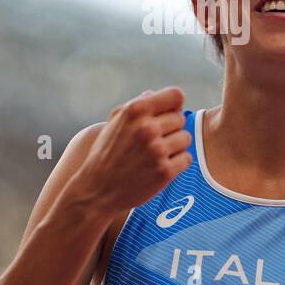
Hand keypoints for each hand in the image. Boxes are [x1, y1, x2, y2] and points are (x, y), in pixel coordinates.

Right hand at [68, 87, 191, 217]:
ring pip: (185, 138)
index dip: (173, 105)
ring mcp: (157, 150)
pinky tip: (159, 166)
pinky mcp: (165, 171)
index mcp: (135, 110)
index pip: (176, 95)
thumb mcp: (114, 122)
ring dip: (175, 146)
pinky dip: (177, 163)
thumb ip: (136, 105)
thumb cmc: (106, 153)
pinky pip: (186, 158)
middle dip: (170, 128)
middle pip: (181, 118)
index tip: (165, 115)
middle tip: (153, 141)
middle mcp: (147, 128)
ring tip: (155, 154)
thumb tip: (156, 94)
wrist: (97, 190)